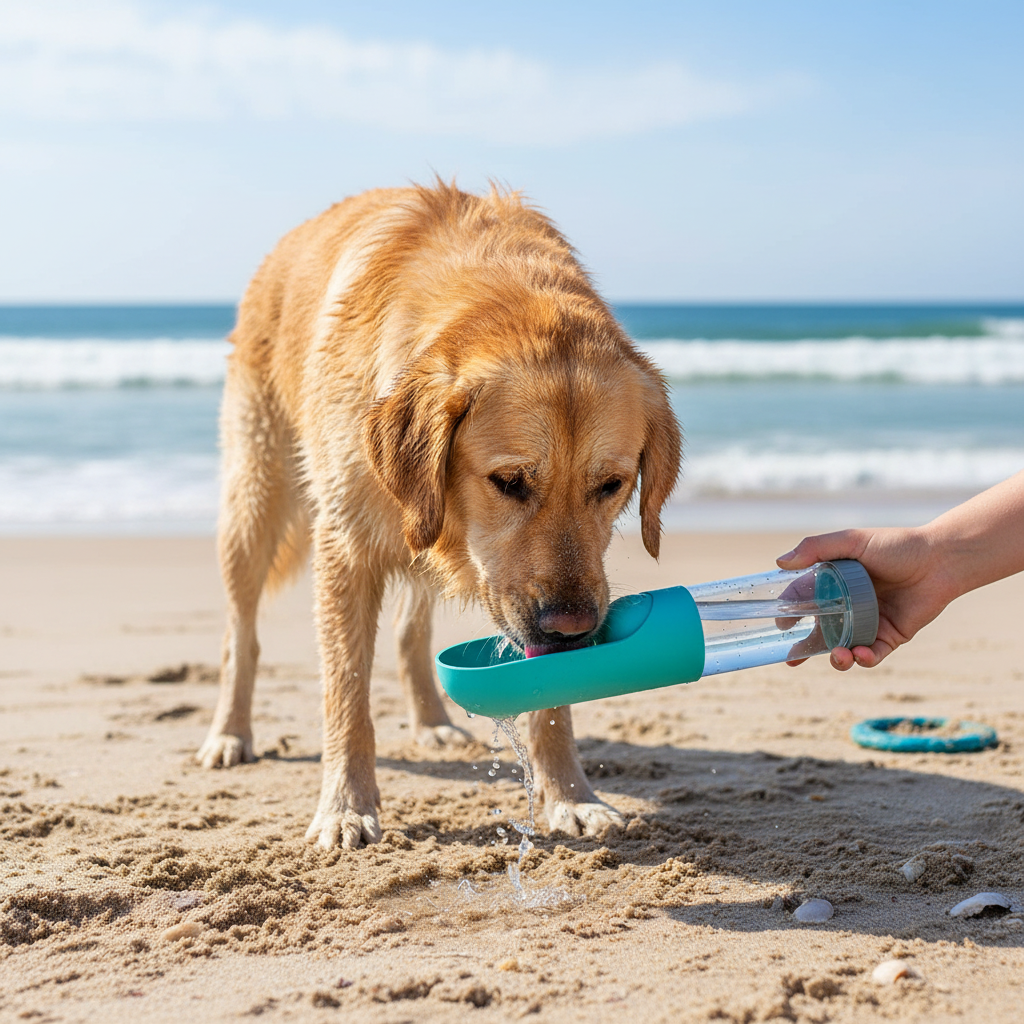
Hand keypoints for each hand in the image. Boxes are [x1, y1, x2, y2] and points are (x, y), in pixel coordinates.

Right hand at [776, 526, 955, 669]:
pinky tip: (860, 655)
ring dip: (836, 658)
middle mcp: (849, 605)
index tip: (782, 624)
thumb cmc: (896, 545)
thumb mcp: (852, 541)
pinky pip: (873, 654)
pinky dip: (864, 658)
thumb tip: (780, 563)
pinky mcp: (891, 636)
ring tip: (837, 656)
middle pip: (820, 631)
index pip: (805, 600)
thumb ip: (815, 548)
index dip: (790, 612)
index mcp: (835, 583)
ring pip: (844, 647)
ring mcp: (869, 622)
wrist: (941, 560)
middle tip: (793, 660)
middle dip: (804, 650)